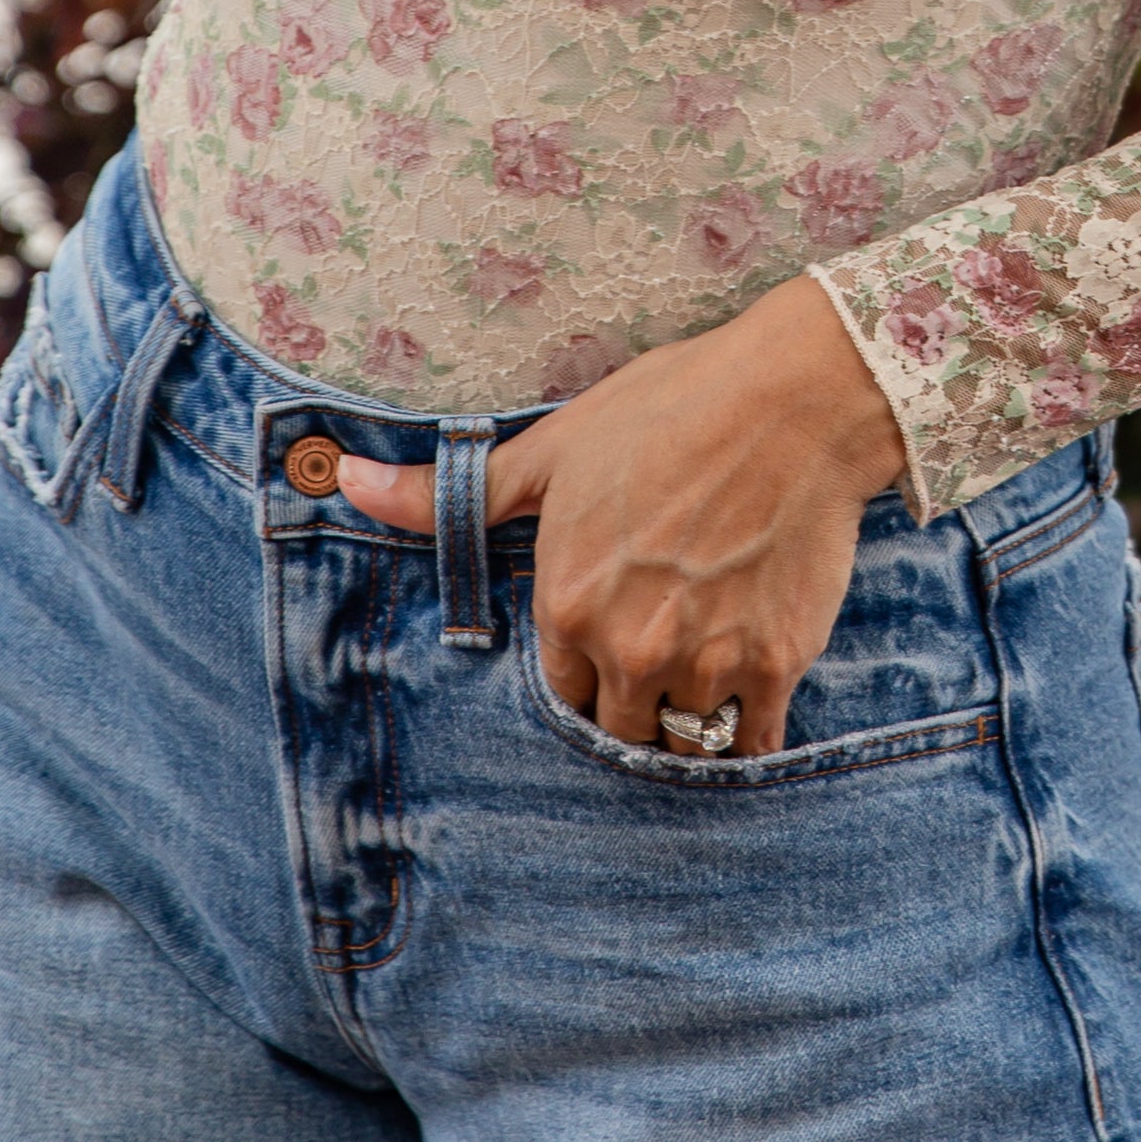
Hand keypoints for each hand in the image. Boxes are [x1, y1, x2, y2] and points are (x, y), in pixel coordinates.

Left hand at [332, 276, 907, 753]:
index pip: (557, 693)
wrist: (794, 397)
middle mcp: (630, 649)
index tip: (608, 642)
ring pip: (683, 742)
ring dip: (689, 723)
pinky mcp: (776, 666)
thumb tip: (346, 479)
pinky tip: (749, 700)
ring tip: (706, 672)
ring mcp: (707, 665)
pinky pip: (753, 744)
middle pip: (617, 729)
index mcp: (568, 605)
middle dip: (631, 705)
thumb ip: (454, 495)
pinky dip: (748, 735)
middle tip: (658, 661)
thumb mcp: (552, 449)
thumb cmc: (670, 409)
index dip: (582, 669)